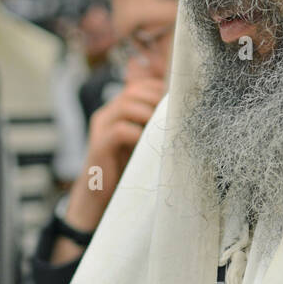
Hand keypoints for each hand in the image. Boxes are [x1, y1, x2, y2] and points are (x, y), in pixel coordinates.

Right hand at [75, 75, 164, 218]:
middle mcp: (107, 114)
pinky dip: (138, 135)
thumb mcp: (144, 142)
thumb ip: (155, 126)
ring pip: (126, 105)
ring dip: (149, 115)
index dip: (159, 89)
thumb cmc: (128, 169)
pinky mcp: (99, 145)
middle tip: (174, 114)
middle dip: (156, 100)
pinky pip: (120, 131)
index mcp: (117, 110)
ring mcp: (101, 128)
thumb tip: (183, 115)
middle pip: (132, 91)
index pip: (139, 86)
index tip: (178, 101)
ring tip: (164, 128)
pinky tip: (151, 146)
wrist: (102, 196)